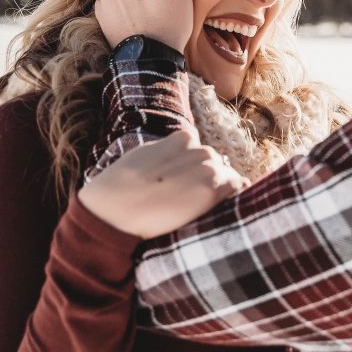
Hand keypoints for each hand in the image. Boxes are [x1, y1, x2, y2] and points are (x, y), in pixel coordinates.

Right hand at [78, 131, 250, 238]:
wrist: (114, 212)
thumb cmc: (122, 188)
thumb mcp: (145, 154)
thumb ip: (167, 150)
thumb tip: (185, 150)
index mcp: (182, 139)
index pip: (199, 149)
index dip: (192, 167)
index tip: (182, 182)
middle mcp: (198, 150)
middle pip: (214, 162)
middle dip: (205, 177)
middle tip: (187, 198)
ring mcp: (208, 168)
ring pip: (226, 174)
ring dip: (219, 188)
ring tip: (196, 206)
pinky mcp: (212, 189)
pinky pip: (237, 187)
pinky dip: (234, 195)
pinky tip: (220, 207)